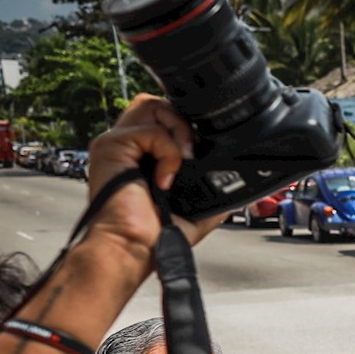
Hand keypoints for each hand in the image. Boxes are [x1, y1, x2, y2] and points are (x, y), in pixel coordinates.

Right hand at [84, 95, 226, 258]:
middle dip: (183, 122)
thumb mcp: (198, 210)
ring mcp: (117, 144)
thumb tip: (243, 185)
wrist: (134, 249)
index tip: (201, 152)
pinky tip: (166, 179)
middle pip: (156, 104)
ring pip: (151, 105)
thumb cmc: (156, 236)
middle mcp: (129, 146)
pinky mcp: (110, 146)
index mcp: (144, 156)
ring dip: (177, 129)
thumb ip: (214, 190)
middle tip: (193, 155)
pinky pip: (150, 130)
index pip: (164, 119)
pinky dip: (168, 153)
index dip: (186, 127)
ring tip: (183, 161)